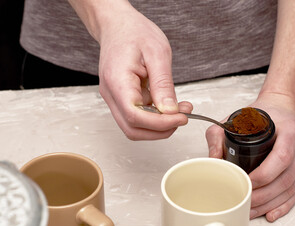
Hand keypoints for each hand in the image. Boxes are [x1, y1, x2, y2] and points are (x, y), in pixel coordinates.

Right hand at [96, 3, 191, 139]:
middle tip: (182, 117)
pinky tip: (168, 105)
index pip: (135, 116)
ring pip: (134, 126)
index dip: (160, 124)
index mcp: (117, 82)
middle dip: (160, 130)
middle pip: (132, 129)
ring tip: (179, 111)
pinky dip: (154, 117)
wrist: (118, 25)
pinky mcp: (121, 98)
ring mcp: (114, 98)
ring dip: (158, 126)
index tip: (181, 118)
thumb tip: (170, 111)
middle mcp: (111, 94)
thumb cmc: (134, 33)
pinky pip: (136, 116)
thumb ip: (163, 84)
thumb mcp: (157, 53)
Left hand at [206, 92, 294, 221]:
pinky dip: (283, 204)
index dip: (264, 175)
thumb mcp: (235, 117)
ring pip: (290, 188)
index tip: (247, 182)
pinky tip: (270, 212)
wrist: (282, 106)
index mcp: (288, 131)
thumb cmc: (262, 111)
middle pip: (285, 178)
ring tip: (251, 210)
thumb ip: (218, 134)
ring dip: (270, 203)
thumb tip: (212, 159)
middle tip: (245, 201)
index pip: (281, 157)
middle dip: (264, 195)